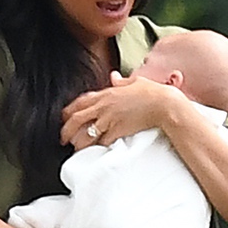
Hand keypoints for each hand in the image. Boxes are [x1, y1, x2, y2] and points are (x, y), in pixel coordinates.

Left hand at [61, 72, 185, 149]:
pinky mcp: (118, 130)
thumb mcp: (135, 81)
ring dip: (79, 142)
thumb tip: (114, 76)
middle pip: (76, 119)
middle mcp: (104, 106)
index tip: (65, 118)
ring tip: (77, 148)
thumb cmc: (153, 92)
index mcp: (107, 93)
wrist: (164, 105)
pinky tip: (96, 151)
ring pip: (86, 133)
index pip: (80, 102)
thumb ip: (121, 81)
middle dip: (66, 130)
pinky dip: (99, 147)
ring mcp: (110, 119)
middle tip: (64, 139)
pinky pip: (103, 141)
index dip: (69, 111)